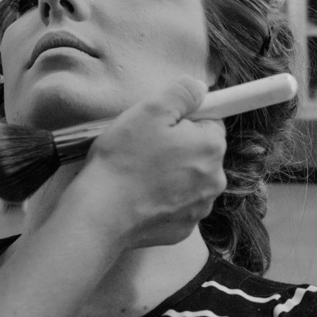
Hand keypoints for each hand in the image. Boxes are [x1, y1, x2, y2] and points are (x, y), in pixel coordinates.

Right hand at [64, 76, 227, 248]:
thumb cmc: (123, 162)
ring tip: (139, 173)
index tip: (164, 124)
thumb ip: (181, 93)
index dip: (185, 119)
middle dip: (178, 147)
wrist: (101, 217)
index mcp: (211, 147)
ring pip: (190, 180)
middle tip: (144, 147)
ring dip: (172, 174)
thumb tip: (200, 88)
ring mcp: (200, 207)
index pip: (211, 122)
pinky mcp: (184, 228)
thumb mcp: (149, 111)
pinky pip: (177, 205)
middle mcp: (215, 180)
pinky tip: (140, 196)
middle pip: (201, 152)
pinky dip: (163, 199)